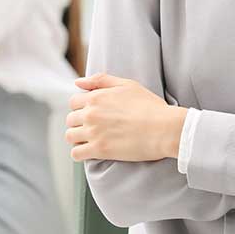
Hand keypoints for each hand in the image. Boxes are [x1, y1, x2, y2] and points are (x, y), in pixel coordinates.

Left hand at [65, 73, 187, 161]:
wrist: (164, 128)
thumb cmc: (150, 106)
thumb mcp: (127, 84)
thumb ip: (100, 80)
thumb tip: (78, 82)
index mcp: (96, 97)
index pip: (74, 102)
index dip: (82, 108)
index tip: (92, 114)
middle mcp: (90, 114)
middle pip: (70, 120)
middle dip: (79, 123)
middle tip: (93, 128)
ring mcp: (93, 132)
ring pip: (70, 136)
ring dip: (78, 138)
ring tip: (90, 140)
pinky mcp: (99, 150)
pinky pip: (76, 154)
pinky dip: (80, 154)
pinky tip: (90, 152)